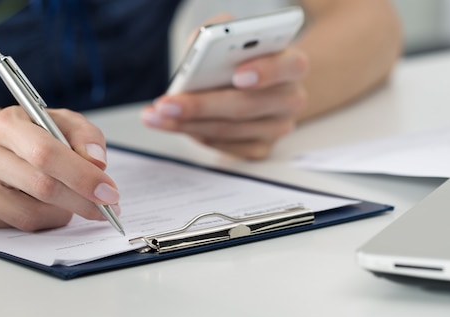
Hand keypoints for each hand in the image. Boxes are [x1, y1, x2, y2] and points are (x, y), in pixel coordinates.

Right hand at [0, 101, 119, 230]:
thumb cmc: (23, 135)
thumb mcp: (56, 121)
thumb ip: (84, 135)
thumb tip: (98, 162)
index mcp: (5, 123)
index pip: (47, 153)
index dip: (83, 176)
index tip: (110, 192)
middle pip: (41, 187)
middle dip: (82, 201)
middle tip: (105, 209)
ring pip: (30, 215)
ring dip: (60, 213)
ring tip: (67, 201)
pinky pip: (14, 227)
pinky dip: (38, 221)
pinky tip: (37, 205)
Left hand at [141, 46, 308, 158]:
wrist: (257, 86)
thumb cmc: (242, 58)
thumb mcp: (232, 37)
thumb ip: (218, 34)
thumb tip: (198, 48)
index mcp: (292, 64)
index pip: (288, 66)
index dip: (265, 71)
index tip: (237, 75)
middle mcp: (290, 99)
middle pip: (245, 106)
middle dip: (201, 106)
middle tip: (167, 104)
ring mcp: (277, 128)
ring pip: (229, 130)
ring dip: (188, 124)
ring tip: (157, 115)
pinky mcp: (261, 148)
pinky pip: (225, 146)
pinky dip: (197, 135)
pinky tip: (175, 125)